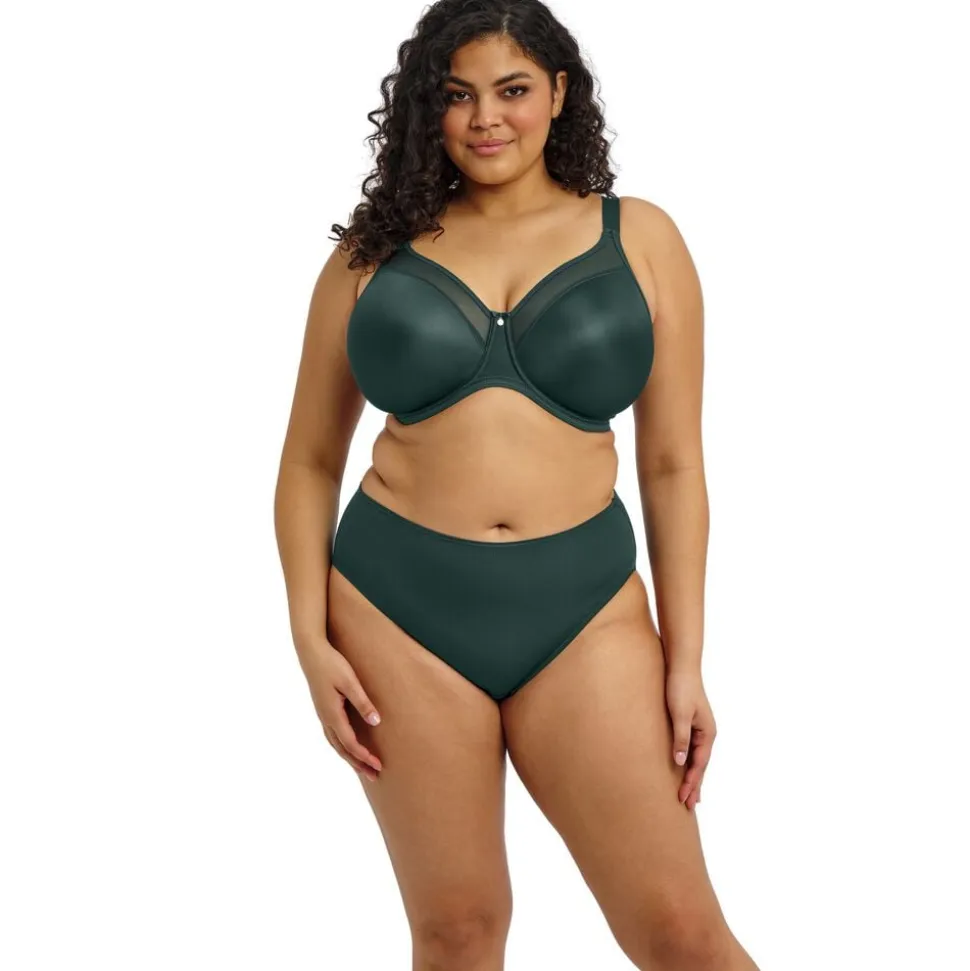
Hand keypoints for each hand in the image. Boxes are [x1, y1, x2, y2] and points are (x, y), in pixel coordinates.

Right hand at [296, 635, 382, 781]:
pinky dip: (342, 746)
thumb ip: (362, 702)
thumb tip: (376, 722)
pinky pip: (333, 735)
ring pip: (336, 744)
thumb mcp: (350, 681)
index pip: (350, 743)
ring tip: (364, 768)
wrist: (310, 651)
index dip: (364, 756)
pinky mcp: (323, 708)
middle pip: (343, 749)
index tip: (379, 766)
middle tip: (375, 775)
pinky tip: (349, 747)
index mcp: (332, 714)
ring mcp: (322, 714)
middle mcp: (325, 718)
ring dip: (350, 757)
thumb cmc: (331, 663)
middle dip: (359, 763)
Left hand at [664, 666, 715, 810]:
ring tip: (689, 796)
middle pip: (700, 765)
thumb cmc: (681, 688)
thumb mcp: (680, 714)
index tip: (684, 798)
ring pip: (696, 759)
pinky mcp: (691, 724)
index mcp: (708, 733)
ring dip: (692, 777)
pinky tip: (684, 769)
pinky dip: (688, 763)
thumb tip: (679, 761)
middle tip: (687, 806)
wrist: (681, 667)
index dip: (691, 782)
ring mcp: (700, 730)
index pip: (699, 764)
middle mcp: (707, 734)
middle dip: (694, 785)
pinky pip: (691, 750)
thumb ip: (681, 737)